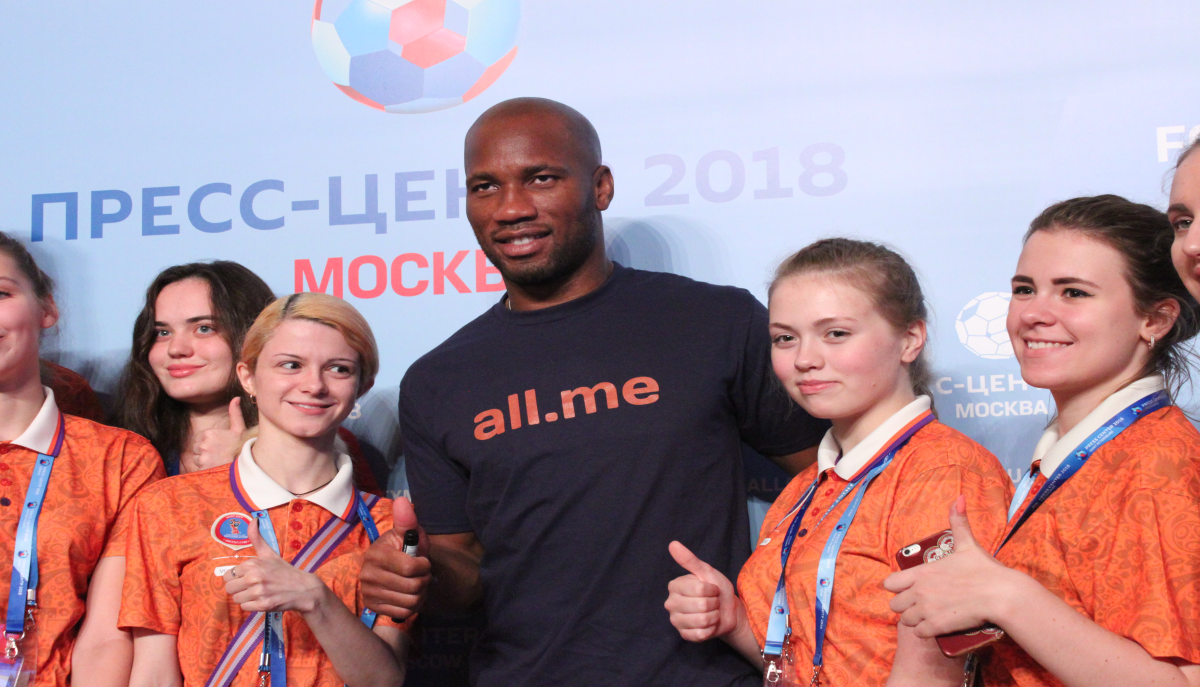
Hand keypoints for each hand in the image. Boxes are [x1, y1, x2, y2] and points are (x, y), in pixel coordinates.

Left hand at [183, 398, 246, 472]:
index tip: (218, 445)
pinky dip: (204, 466)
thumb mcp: (239, 428)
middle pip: (196, 447)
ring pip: (196, 456)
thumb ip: (235, 413)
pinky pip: (197, 465)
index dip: (208, 441)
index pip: (200, 437)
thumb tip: (236, 398)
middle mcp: (204, 443)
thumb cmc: (241, 446)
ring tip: (216, 459)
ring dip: (204, 458)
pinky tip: (214, 465)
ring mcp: (202, 455)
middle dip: (204, 450)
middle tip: (218, 453)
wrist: (244, 463)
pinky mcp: (202, 465)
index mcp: (210, 433)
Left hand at [224, 518, 326, 614]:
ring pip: (236, 599)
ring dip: (245, 598)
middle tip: (250, 587)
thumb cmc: (284, 570)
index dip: (236, 577)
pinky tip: (261, 600)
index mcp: (253, 564)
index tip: (247, 577)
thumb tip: (253, 519)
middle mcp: (254, 577)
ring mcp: (259, 592)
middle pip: (229, 588)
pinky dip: (251, 606)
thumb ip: (257, 538)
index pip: (228, 575)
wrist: (303, 588)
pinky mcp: (263, 605)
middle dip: (238, 589)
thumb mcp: (269, 553)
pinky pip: (244, 608)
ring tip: (257, 594)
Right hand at [360, 497, 430, 620]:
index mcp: (377, 555)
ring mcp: (369, 593)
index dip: (424, 566)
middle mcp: (368, 575)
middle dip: (424, 580)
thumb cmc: (402, 548)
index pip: (410, 568)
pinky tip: (410, 595)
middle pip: (413, 587)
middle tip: (422, 575)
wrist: (388, 567)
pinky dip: (413, 606)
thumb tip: (402, 500)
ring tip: (418, 585)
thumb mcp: (407, 533)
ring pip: (411, 602)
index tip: (423, 562)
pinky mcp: (373, 607)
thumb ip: (407, 520)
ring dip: (421, 594)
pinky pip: (404, 613)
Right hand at [664, 541, 744, 641]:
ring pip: (702, 621)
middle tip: (712, 602)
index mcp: (674, 586)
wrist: (727, 611)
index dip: (712, 590)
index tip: (712, 589)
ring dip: (713, 617)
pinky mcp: (683, 635)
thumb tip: (673, 544)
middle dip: (714, 604)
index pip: (699, 589)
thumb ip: (690, 560)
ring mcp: (676, 620)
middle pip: (701, 606)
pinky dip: (710, 630)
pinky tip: (709, 625)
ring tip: (712, 613)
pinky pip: (700, 634)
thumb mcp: (707, 572)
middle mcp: (671, 603)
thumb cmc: (716, 589)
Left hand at [883, 496, 1017, 637]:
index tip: (909, 588)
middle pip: (894, 605)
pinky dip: (925, 632)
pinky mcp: (937, 626)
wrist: (1002, 595)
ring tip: (928, 616)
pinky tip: (935, 626)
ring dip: (914, 620)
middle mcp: (919, 591)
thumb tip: (960, 497)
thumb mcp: (968, 543)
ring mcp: (927, 610)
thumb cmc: (984, 569)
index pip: (889, 583)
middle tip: (920, 604)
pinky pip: (919, 633)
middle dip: (905, 605)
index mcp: (922, 572)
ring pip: (905, 621)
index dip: (897, 587)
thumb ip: (958, 521)